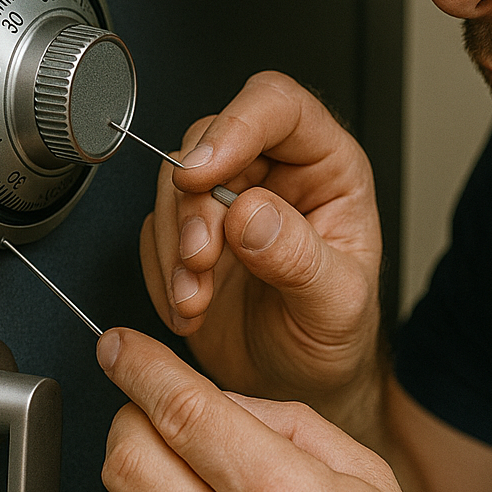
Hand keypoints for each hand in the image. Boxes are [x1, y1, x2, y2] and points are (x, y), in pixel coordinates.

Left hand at [96, 328, 472, 491]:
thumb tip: (216, 397)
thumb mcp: (366, 479)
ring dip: (134, 482)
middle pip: (127, 457)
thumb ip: (288, 424)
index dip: (141, 365)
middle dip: (132, 418)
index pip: (183, 411)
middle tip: (155, 415)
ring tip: (181, 485)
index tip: (122, 348)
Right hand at [139, 71, 382, 412]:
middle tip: (201, 262)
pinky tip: (192, 306)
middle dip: (194, 207)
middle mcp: (275, 173)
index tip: (202, 173)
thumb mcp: (338, 306)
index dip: (236, 125)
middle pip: (210, 143)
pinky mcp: (190, 233)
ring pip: (173, 186)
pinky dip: (162, 273)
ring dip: (174, 247)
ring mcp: (228, 200)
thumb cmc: (336, 337)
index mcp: (327, 167)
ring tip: (199, 299)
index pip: (278, 106)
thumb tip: (252, 215)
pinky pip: (154, 232)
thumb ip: (300, 259)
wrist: (302, 384)